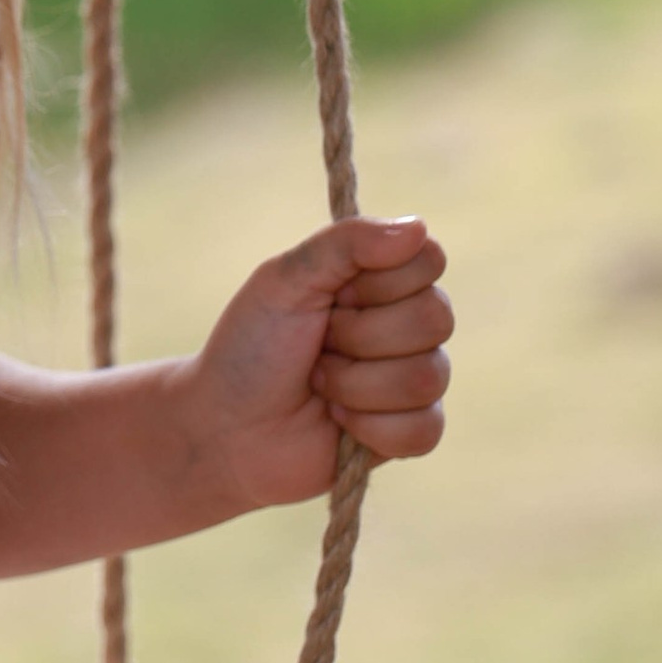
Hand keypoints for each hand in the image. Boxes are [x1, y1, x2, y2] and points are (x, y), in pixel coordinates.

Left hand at [187, 218, 452, 516]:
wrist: (225, 429)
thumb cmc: (251, 348)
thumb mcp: (284, 280)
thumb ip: (346, 243)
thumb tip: (418, 227)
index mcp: (379, 280)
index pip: (428, 260)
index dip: (379, 282)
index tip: (332, 295)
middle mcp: (405, 326)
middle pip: (436, 317)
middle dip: (360, 336)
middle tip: (319, 344)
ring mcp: (412, 380)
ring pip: (428, 376)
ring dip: (355, 385)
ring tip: (320, 385)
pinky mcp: (410, 434)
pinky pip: (425, 429)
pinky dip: (368, 427)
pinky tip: (338, 422)